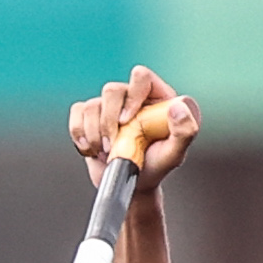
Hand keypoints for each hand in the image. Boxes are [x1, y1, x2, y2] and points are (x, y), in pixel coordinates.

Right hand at [68, 68, 197, 189]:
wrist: (132, 184)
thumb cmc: (156, 167)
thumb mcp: (175, 153)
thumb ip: (185, 131)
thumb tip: (178, 108)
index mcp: (156, 98)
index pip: (141, 77)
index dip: (132, 95)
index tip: (126, 121)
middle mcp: (132, 97)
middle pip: (111, 90)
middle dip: (108, 121)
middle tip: (113, 146)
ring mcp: (109, 106)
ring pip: (91, 106)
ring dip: (94, 134)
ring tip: (106, 152)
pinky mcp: (89, 117)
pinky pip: (77, 113)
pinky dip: (79, 135)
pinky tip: (92, 150)